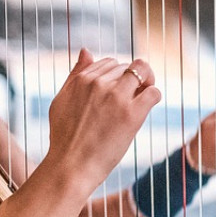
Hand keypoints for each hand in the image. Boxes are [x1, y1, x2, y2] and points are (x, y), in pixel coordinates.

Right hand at [43, 49, 161, 191]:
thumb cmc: (64, 138)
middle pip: (127, 67)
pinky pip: (153, 92)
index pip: (109, 63)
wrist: (70, 167)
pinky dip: (154, 96)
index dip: (117, 76)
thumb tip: (87, 50)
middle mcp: (99, 83)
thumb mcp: (62, 100)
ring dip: (147, 83)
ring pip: (143, 72)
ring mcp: (116, 97)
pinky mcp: (132, 114)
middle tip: (131, 99)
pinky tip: (146, 108)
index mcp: (82, 79)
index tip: (118, 91)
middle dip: (131, 80)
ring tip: (142, 99)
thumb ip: (75, 74)